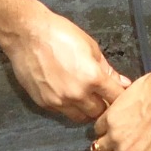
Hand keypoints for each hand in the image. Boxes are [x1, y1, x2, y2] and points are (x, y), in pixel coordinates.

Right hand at [0, 2, 130, 121]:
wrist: (27, 34)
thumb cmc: (60, 34)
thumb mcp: (90, 46)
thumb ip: (107, 69)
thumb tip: (122, 82)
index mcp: (92, 77)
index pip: (115, 98)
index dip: (119, 96)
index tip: (118, 93)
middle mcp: (77, 94)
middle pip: (99, 113)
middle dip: (103, 105)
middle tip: (101, 95)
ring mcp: (59, 101)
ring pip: (80, 117)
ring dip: (86, 109)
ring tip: (84, 96)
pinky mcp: (44, 103)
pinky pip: (62, 112)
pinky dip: (68, 106)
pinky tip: (66, 92)